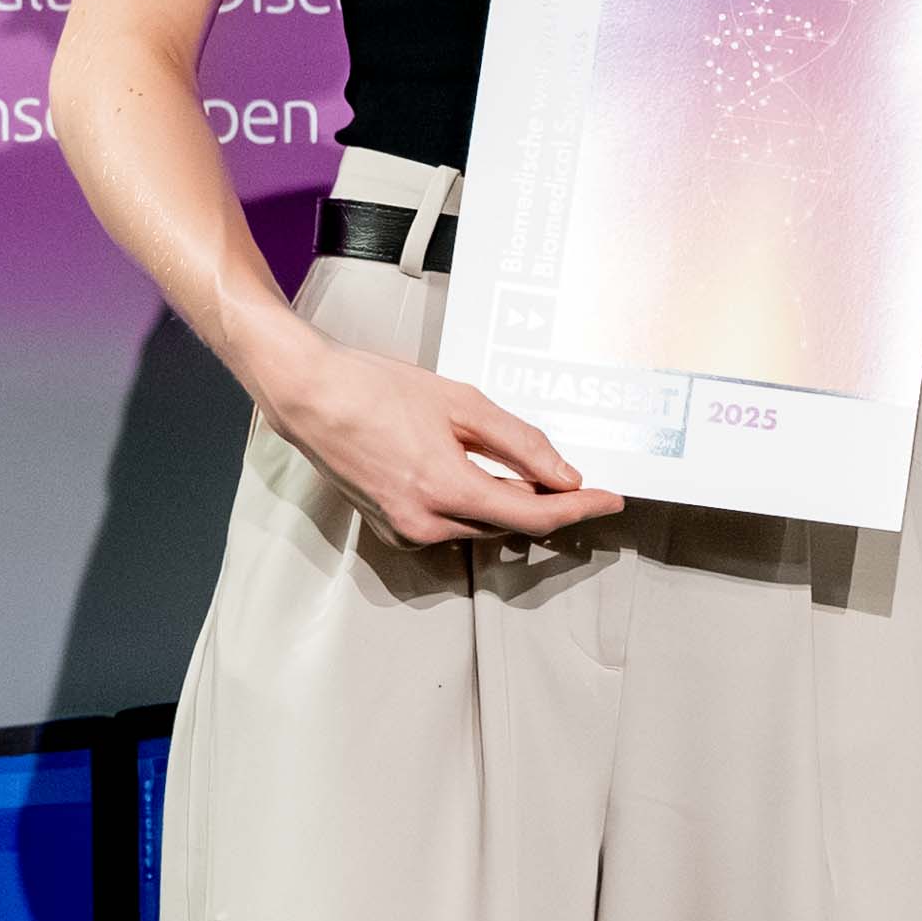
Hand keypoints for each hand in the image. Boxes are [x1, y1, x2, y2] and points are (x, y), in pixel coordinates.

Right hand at [262, 328, 620, 546]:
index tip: (610, 500)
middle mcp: (425, 523)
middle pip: (510, 525)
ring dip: (509, 506)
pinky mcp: (392, 529)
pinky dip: (473, 506)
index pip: (535, 515)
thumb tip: (564, 476)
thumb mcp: (461, 403)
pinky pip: (450, 526)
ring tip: (528, 474)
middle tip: (578, 482)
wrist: (311, 397)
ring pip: (481, 529)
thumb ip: (519, 442)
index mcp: (446, 489)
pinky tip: (477, 477)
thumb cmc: (376, 389)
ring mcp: (405, 531)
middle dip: (547, 506)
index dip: (579, 510)